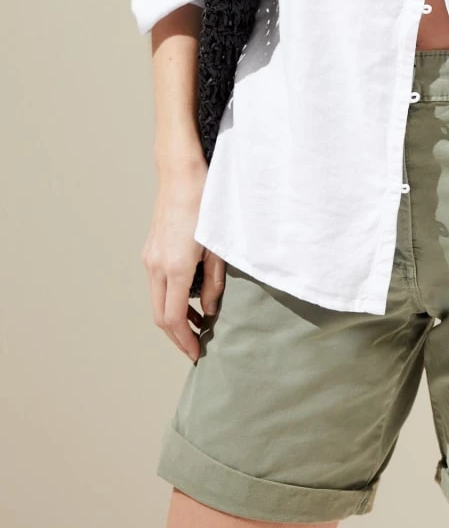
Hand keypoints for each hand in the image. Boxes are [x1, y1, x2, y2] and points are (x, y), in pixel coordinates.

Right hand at [142, 164, 225, 362]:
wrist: (182, 174)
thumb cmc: (207, 205)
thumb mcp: (219, 246)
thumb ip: (215, 282)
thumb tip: (211, 310)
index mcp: (174, 268)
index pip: (173, 319)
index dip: (185, 341)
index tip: (198, 353)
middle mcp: (156, 266)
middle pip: (160, 316)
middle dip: (177, 336)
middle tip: (197, 347)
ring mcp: (150, 258)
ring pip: (157, 301)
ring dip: (174, 319)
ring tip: (198, 327)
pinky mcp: (150, 250)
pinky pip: (157, 285)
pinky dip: (170, 300)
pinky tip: (189, 300)